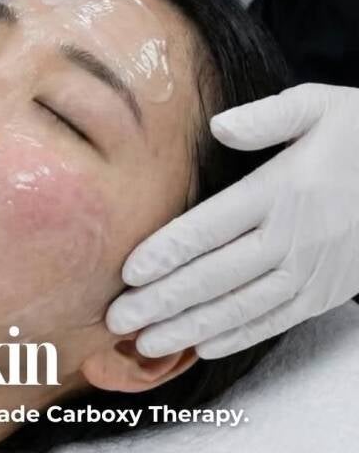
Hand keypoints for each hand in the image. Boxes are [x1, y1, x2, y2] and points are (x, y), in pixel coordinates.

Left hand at [105, 84, 358, 358]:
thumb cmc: (357, 135)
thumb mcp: (317, 106)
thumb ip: (266, 117)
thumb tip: (218, 126)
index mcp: (279, 191)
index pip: (209, 228)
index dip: (166, 253)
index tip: (128, 273)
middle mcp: (292, 237)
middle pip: (215, 276)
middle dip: (162, 301)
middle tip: (118, 319)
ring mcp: (311, 270)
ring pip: (240, 307)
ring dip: (190, 327)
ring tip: (147, 341)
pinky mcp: (326, 292)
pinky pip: (276, 321)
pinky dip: (238, 336)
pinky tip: (202, 346)